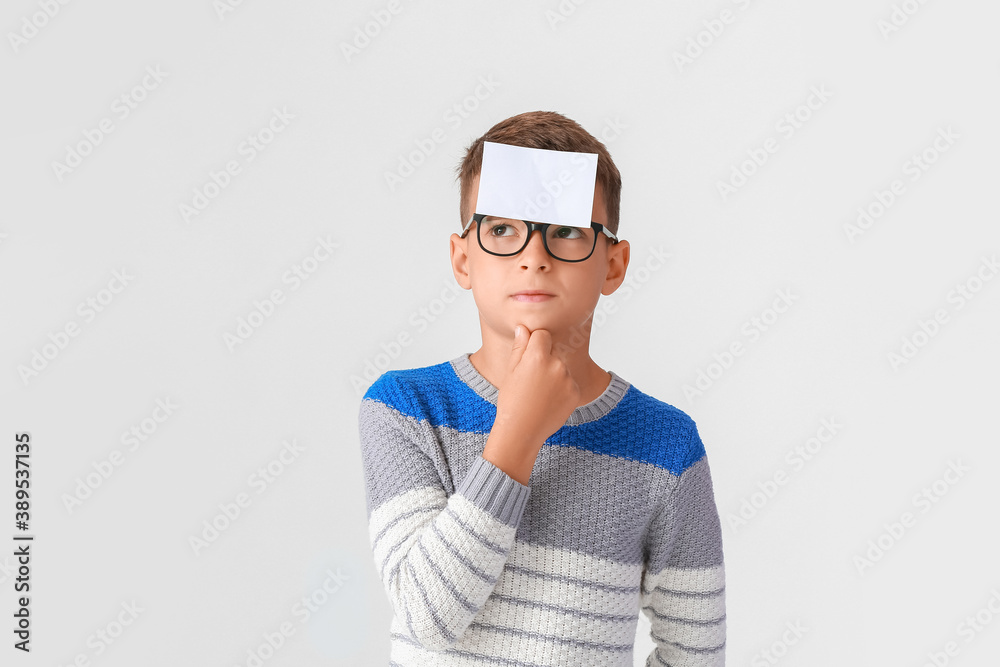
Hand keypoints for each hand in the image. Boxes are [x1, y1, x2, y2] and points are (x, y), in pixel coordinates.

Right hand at [493, 324, 581, 448]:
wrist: (522, 431)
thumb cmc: (511, 401)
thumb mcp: (511, 372)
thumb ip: (520, 347)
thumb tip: (524, 328)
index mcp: (538, 356)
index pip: (542, 334)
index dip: (535, 343)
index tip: (529, 356)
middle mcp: (556, 365)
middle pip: (553, 352)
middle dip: (545, 360)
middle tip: (532, 381)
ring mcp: (568, 379)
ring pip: (561, 368)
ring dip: (554, 375)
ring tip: (540, 394)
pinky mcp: (576, 392)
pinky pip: (569, 383)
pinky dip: (562, 390)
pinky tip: (549, 401)